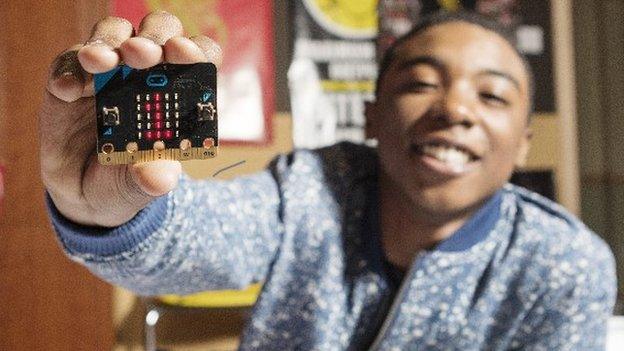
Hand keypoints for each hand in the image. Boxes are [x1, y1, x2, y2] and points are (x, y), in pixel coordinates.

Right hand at [40, 11, 221, 226]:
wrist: (85, 196)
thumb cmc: (128, 180)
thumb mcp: (143, 185)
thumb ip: (154, 178)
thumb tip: (161, 178)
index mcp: (177, 92)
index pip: (196, 57)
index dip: (195, 50)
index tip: (185, 55)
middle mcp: (146, 74)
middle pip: (157, 33)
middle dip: (152, 38)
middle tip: (142, 56)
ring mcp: (107, 73)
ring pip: (113, 33)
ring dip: (110, 42)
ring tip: (102, 63)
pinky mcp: (70, 81)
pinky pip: (68, 62)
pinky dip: (70, 71)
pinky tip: (69, 91)